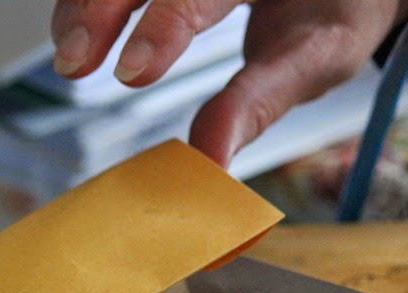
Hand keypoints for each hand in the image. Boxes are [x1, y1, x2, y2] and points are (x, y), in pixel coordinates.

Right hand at [51, 0, 407, 164]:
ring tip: (70, 54)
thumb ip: (259, 103)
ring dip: (83, 3)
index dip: (165, 26)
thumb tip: (209, 162)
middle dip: (100, 7)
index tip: (132, 73)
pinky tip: (75, 30)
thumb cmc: (338, 10)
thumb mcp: (321, 55)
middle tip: (75, 63)